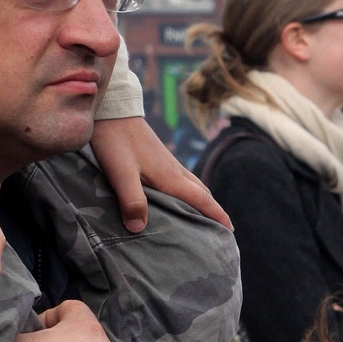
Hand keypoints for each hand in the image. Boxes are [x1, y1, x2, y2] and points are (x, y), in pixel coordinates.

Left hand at [91, 115, 232, 232]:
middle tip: (220, 231)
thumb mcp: (121, 173)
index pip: (202, 200)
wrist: (111, 108)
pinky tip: (174, 196)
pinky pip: (181, 178)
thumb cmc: (116, 141)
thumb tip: (139, 229)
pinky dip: (187, 191)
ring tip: (200, 217)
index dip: (218, 216)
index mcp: (170, 178)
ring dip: (201, 201)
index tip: (231, 233)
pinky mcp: (156, 155)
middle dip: (214, 211)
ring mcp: (166, 161)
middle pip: (202, 193)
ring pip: (192, 184)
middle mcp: (174, 170)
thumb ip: (132, 200)